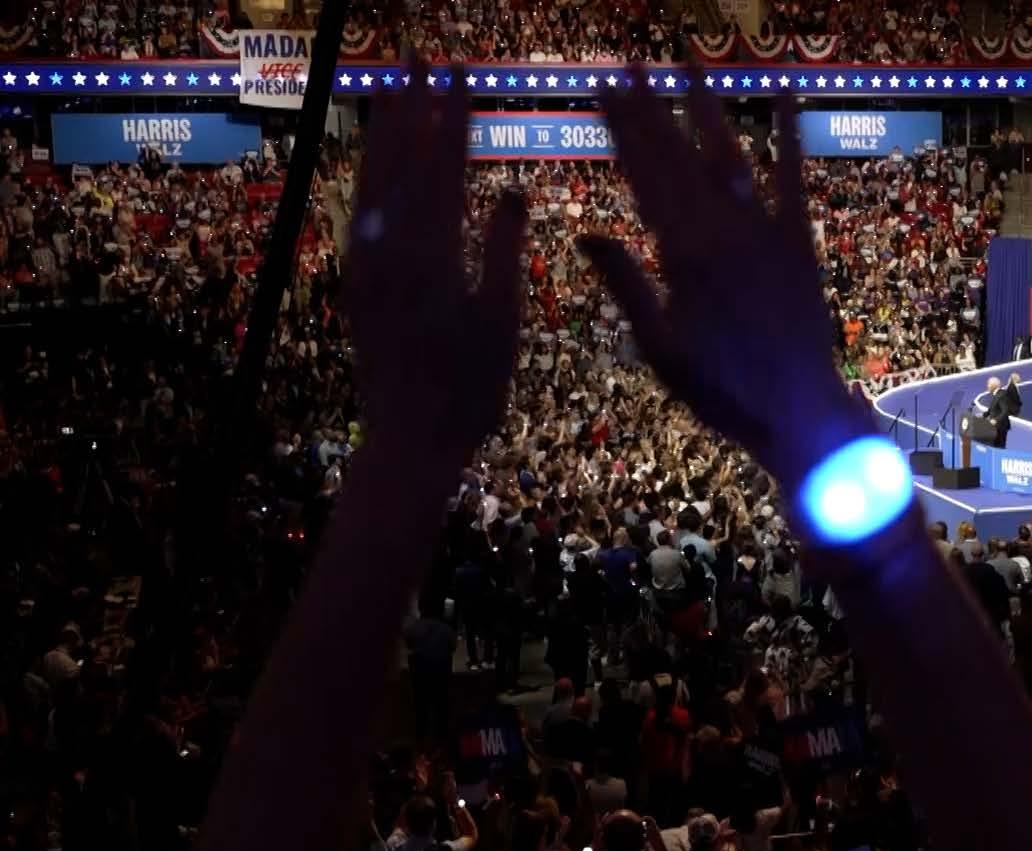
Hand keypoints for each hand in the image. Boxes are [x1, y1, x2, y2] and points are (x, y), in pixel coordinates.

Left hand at [347, 59, 526, 462]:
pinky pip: (359, 216)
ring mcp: (366, 269)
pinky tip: (377, 166)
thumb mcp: (502, 322)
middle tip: (416, 61)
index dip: (452, 119)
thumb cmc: (470, 392)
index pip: (443, 170)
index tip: (460, 76)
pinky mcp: (355, 287)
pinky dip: (369, 180)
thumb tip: (509, 190)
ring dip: (383, 135)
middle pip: (399, 163)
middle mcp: (390, 253)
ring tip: (390, 93)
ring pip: (371, 185)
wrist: (409, 443)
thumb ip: (502, 251)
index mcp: (433, 257)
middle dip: (409, 108)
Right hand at [581, 67, 865, 488]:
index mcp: (682, 256)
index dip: (622, 129)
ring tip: (687, 64)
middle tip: (627, 65)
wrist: (798, 411)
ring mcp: (765, 231)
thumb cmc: (720, 391)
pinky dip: (788, 134)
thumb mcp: (659, 348)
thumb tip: (586, 234)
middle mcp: (723, 231)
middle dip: (650, 109)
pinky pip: (794, 177)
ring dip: (707, 107)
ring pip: (729, 157)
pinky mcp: (800, 240)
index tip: (603, 89)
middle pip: (678, 158)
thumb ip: (626, 285)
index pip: (644, 176)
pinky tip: (781, 92)